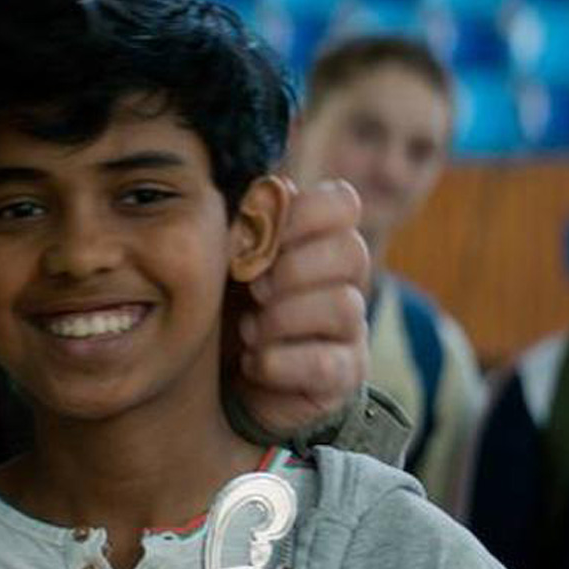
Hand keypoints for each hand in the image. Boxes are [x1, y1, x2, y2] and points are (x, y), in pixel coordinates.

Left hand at [228, 179, 370, 440]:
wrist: (216, 382)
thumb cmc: (221, 307)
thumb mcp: (221, 259)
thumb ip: (246, 221)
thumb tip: (277, 186)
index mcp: (315, 240)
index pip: (342, 203)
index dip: (304, 212)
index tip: (259, 236)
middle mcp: (343, 281)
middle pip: (351, 252)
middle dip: (292, 268)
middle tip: (251, 287)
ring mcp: (348, 331)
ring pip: (343, 306)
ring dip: (282, 317)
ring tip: (246, 330)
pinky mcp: (341, 378)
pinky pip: (327, 364)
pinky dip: (279, 361)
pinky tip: (252, 362)